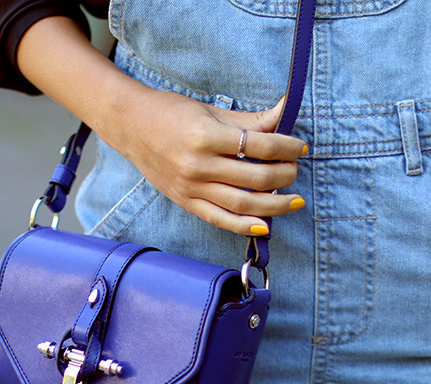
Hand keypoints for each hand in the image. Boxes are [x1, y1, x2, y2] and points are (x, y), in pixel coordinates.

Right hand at [94, 90, 306, 235]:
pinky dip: (245, 226)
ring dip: (275, 204)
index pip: (259, 145)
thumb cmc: (170, 113)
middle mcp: (199, 166)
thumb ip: (250, 119)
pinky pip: (220, 219)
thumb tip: (285, 112)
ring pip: (243, 204)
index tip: (300, 147)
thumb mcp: (211, 111)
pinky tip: (266, 226)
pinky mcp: (186, 202)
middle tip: (295, 169)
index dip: (286, 147)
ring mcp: (192, 188)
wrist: (130, 126)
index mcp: (207, 136)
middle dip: (284, 174)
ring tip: (293, 200)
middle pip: (255, 177)